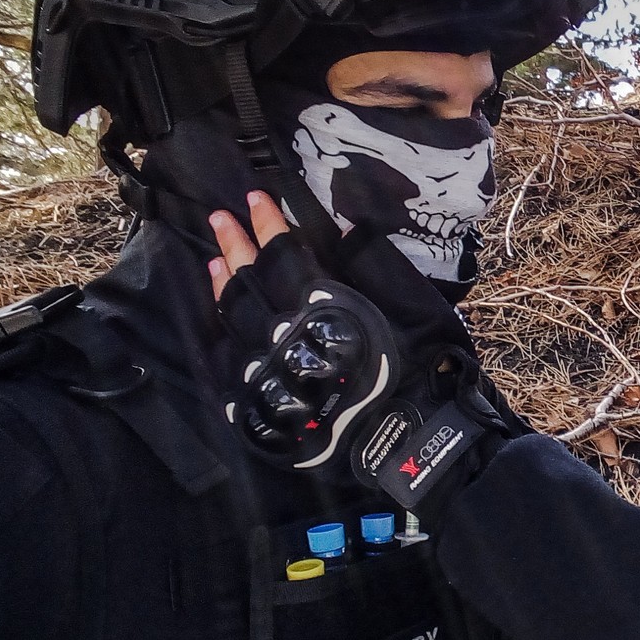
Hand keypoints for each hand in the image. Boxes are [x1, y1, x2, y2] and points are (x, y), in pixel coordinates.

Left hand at [210, 193, 512, 510]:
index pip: (283, 254)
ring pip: (232, 324)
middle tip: (218, 217)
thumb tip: (341, 226)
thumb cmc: (423, 366)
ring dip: (222, 287)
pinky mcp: (263, 414)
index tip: (255, 196)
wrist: (416, 442)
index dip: (267, 223)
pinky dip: (218, 342)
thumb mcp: (411, 303)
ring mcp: (269, 378)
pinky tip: (216, 324)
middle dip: (233, 244)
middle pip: (247, 284)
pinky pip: (227, 372)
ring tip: (215, 260)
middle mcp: (286, 340)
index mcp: (323, 307)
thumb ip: (371, 262)